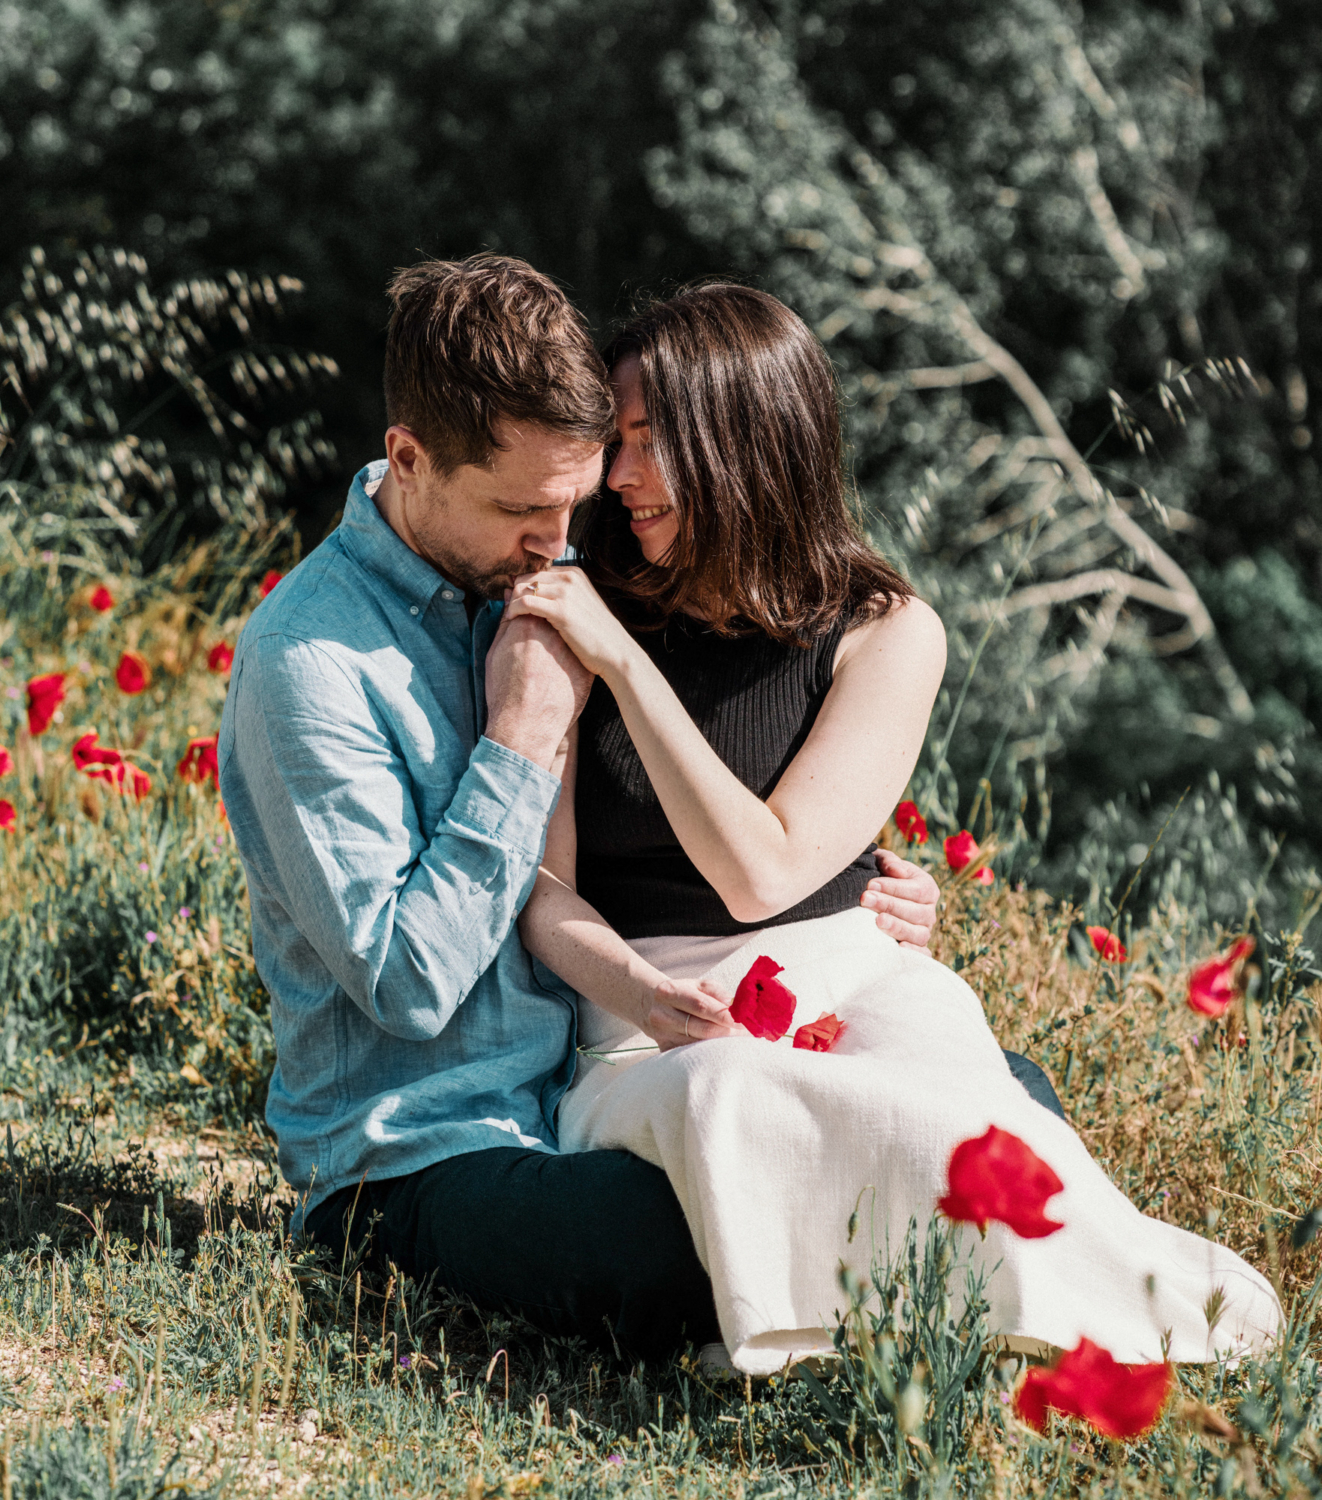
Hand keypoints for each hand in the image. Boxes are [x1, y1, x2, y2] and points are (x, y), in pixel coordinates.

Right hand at [484, 609, 593, 770]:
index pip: (535, 601)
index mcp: (529, 626)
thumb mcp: (495, 653)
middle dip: (549, 622)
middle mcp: (553, 635)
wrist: (524, 727)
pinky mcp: (585, 671)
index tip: (528, 617)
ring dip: (562, 640)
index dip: (531, 607)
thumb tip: (509, 599)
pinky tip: (561, 674)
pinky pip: (580, 657)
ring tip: (549, 659)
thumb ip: (505, 623)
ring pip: (570, 637)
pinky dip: (573, 661)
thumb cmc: (503, 691)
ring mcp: (571, 652)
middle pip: (555, 616)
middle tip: (540, 640)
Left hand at [503, 567, 636, 678]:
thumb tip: (526, 590)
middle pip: (527, 577)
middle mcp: (570, 577)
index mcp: (575, 573)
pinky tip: (512, 620)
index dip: (522, 586)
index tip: (514, 601)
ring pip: (522, 588)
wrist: (616, 652)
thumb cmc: (596, 635)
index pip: (536, 572)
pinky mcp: (561, 610)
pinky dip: (514, 610)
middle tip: (508, 609)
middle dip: (514, 592)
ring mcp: (566, 592)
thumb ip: (557, 595)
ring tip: (510, 616)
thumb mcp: (579, 606)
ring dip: (512, 602)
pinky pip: (525, 603)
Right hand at [647, 977, 738, 1051]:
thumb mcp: (697, 984)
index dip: (725, 1015)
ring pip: (698, 1045)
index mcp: (670, 992)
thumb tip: (735, 1006)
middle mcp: (662, 1014)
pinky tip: (723, 1052)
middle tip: (750, 1036)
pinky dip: (710, 1054)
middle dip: (729, 1033)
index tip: (745, 1022)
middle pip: (702, 1029)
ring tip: (741, 1044)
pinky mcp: (664, 1049)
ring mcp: (662, 1034)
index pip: (701, 1006)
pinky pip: (691, 1055)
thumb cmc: (682, 992)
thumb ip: (717, 993)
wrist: (649, 1003)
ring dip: (722, 1046)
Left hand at [861, 848, 939, 948]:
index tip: (870, 884)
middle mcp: (929, 911)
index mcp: (927, 888)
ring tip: (877, 921)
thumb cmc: (879, 877)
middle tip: (865, 899)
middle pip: (917, 912)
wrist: (873, 897)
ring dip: (898, 927)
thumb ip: (889, 862)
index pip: (917, 890)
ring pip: (919, 934)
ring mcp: (924, 931)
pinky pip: (921, 954)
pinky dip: (913, 953)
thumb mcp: (883, 863)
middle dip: (890, 905)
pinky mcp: (916, 948)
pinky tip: (897, 948)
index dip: (893, 887)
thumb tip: (897, 870)